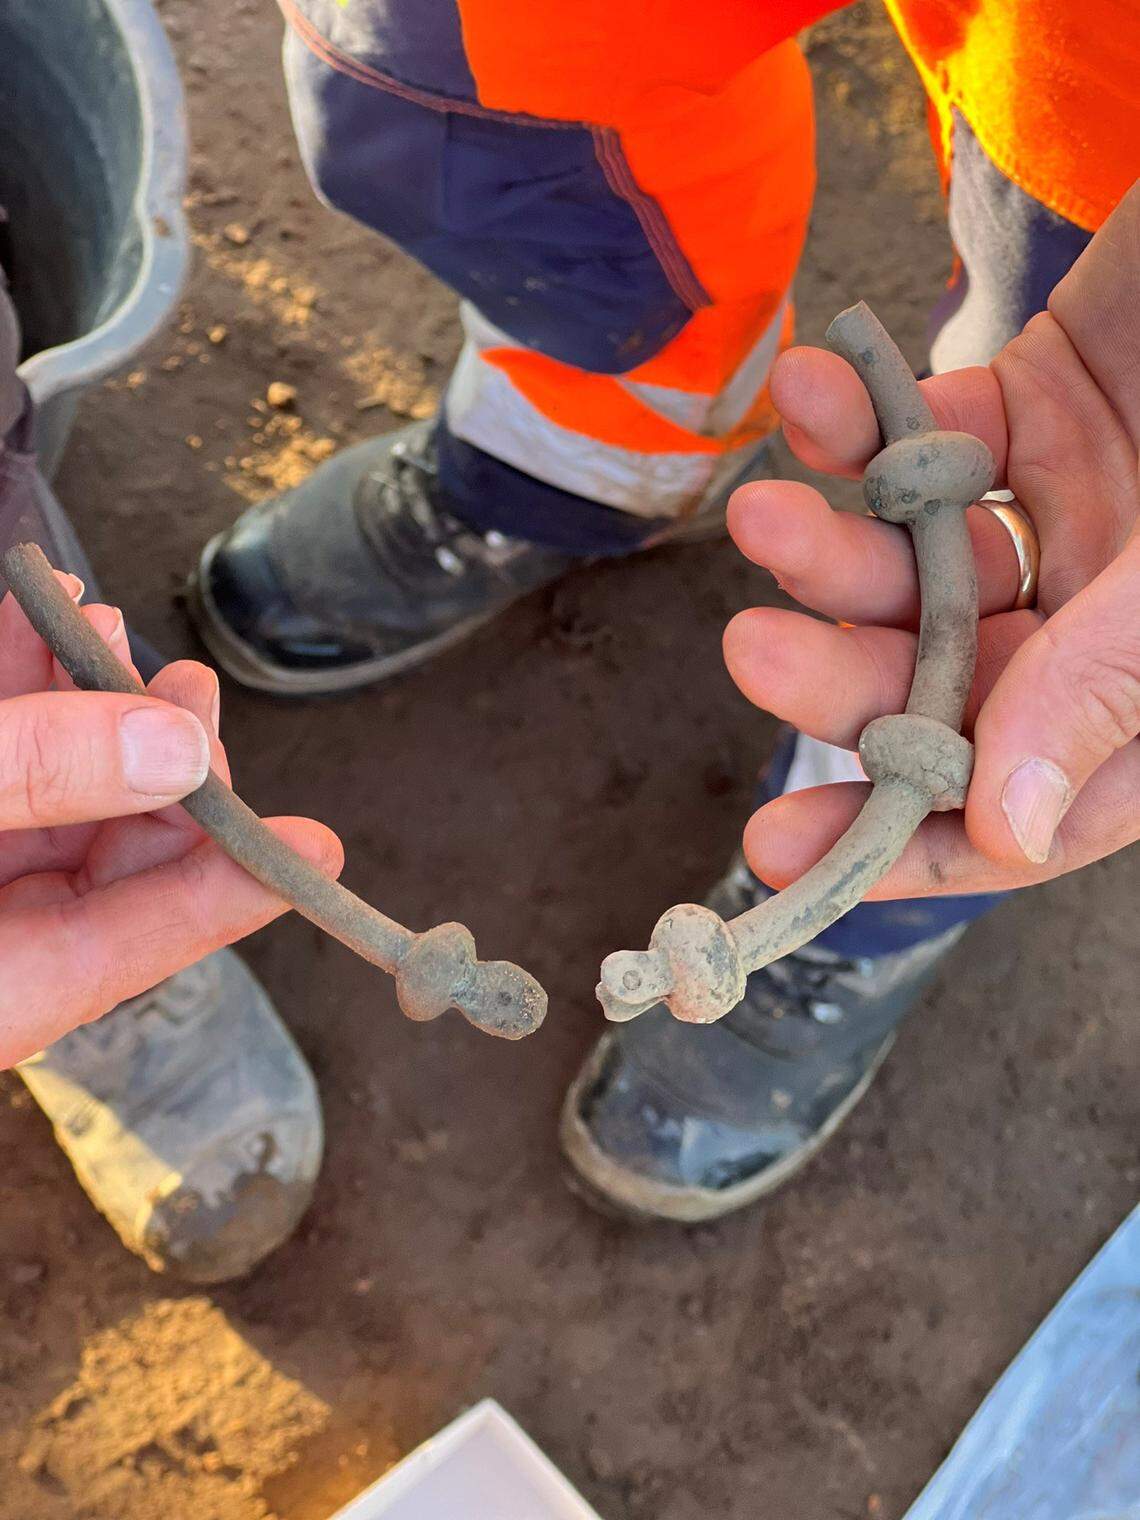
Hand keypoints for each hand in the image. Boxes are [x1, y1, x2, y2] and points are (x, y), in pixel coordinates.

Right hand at [0, 572, 342, 1066]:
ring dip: (80, 698)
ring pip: (45, 789)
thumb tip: (174, 750)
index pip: (130, 944)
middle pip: (99, 857)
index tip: (319, 850)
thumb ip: (38, 776)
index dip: (230, 891)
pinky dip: (15, 687)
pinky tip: (37, 616)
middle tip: (194, 691)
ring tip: (102, 619)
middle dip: (156, 760)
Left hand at [724, 182, 1139, 898]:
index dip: (914, 841)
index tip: (787, 855)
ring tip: (762, 513)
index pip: (1040, 803)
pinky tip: (809, 393)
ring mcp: (1073, 510)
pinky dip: (861, 422)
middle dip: (845, 678)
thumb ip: (1114, 678)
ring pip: (919, 567)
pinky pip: (926, 437)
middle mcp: (1117, 615)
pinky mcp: (1032, 405)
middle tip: (753, 654)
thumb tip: (1006, 832)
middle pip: (950, 685)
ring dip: (831, 548)